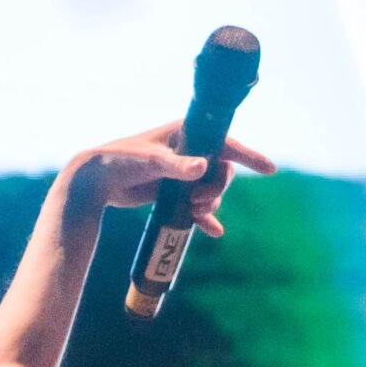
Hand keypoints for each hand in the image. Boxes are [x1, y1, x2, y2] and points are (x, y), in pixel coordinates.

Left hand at [67, 121, 275, 238]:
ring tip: (196, 214)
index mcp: (188, 134)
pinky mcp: (172, 192)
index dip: (249, 157)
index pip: (226, 143)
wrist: (96, 180)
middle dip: (218, 190)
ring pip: (210, 190)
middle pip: (221, 172)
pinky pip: (196, 207)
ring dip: (210, 205)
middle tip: (200, 203)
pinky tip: (213, 232)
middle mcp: (189, 151)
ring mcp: (182, 173)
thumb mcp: (150, 163)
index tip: (269, 170)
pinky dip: (204, 219)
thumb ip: (176, 166)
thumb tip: (202, 169)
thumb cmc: (121, 162)